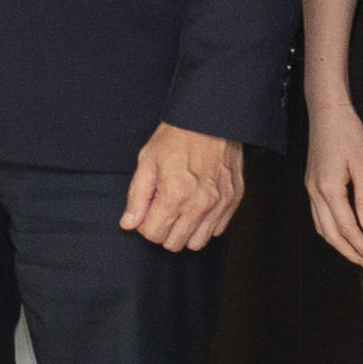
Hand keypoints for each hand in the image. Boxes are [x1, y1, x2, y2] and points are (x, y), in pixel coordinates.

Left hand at [121, 123, 243, 253]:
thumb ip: (137, 197)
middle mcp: (200, 204)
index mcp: (175, 194)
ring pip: (197, 243)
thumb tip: (129, 224)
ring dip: (185, 231)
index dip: (145, 224)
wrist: (210, 119)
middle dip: (163, 230)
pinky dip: (205, 224)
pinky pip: (218, 230)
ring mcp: (220, 204)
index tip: (147, 209)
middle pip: (174, 243)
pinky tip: (197, 206)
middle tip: (162, 209)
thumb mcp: (147, 161)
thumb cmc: (176, 137)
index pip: (153, 235)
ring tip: (180, 210)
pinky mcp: (234, 200)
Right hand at [300, 100, 362, 272]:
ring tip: (359, 254)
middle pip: (331, 235)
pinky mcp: (312, 185)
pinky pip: (318, 217)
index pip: (347, 229)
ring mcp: (311, 189)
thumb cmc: (347, 134)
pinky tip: (343, 233)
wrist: (327, 113)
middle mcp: (315, 193)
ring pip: (322, 228)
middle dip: (351, 253)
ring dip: (340, 245)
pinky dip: (331, 231)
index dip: (362, 248)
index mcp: (328, 189)